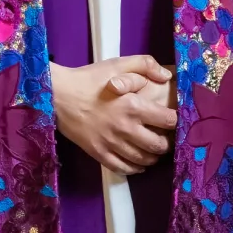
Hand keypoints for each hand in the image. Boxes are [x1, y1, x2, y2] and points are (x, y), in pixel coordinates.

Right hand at [50, 55, 175, 173]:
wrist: (57, 95)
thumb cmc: (89, 78)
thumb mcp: (118, 64)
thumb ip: (145, 65)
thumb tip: (167, 77)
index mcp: (134, 106)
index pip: (168, 120)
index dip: (176, 121)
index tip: (175, 120)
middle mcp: (125, 128)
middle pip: (158, 145)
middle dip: (166, 143)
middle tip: (165, 138)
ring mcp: (111, 143)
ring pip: (142, 159)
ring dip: (152, 157)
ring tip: (153, 152)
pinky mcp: (98, 153)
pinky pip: (122, 168)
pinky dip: (134, 169)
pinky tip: (138, 164)